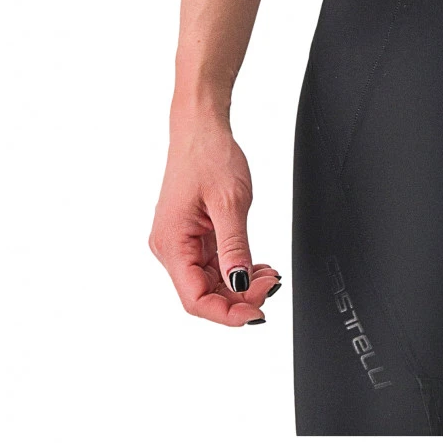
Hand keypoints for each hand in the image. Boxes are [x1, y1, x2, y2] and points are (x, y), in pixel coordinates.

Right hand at [149, 112, 281, 325]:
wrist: (201, 129)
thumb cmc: (209, 155)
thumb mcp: (230, 202)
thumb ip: (235, 247)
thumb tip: (239, 286)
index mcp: (171, 244)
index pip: (195, 299)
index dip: (226, 313)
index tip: (257, 313)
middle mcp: (170, 247)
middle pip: (202, 294)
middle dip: (238, 298)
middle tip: (272, 286)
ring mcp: (180, 242)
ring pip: (209, 282)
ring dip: (239, 285)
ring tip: (269, 276)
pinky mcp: (191, 235)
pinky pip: (213, 264)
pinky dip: (235, 269)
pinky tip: (256, 267)